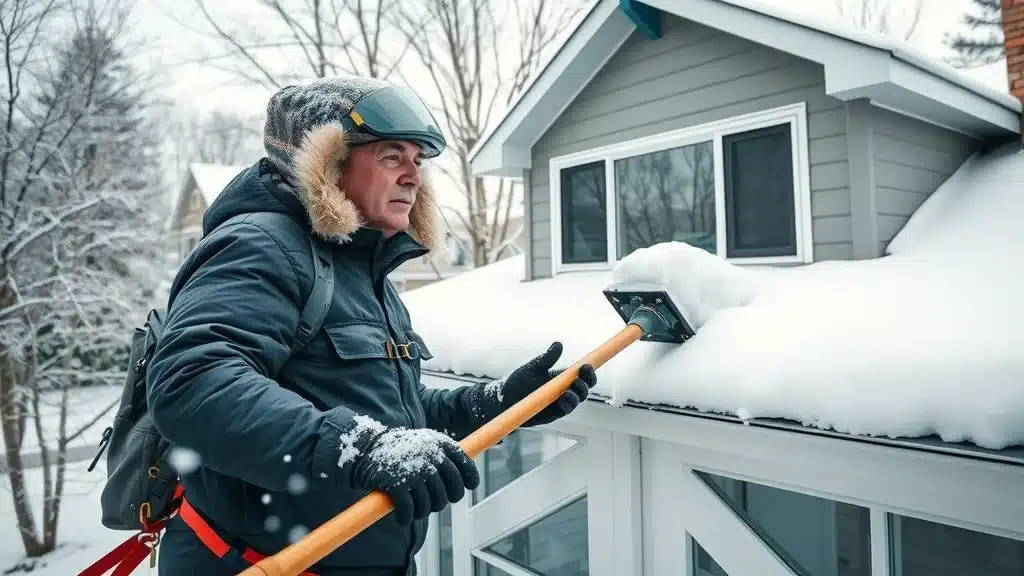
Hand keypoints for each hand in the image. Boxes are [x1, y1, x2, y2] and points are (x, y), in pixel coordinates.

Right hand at [350, 425, 479, 525]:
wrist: (367, 447)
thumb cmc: (399, 449)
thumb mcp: (424, 442)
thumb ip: (443, 456)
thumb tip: (468, 481)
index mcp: (440, 445)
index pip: (466, 468)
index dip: (469, 481)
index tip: (465, 488)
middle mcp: (432, 457)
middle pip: (453, 493)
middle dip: (442, 501)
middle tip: (430, 502)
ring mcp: (416, 471)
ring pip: (432, 506)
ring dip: (421, 511)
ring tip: (412, 507)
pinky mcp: (398, 485)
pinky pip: (410, 512)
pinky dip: (405, 518)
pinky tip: (401, 516)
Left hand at [472, 341, 597, 427]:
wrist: (504, 400)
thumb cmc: (518, 382)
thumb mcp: (533, 368)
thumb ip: (547, 358)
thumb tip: (558, 344)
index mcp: (561, 377)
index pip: (582, 375)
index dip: (588, 371)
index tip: (586, 365)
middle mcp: (564, 390)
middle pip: (584, 387)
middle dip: (587, 381)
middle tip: (581, 376)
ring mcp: (560, 402)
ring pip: (578, 399)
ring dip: (579, 393)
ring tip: (571, 388)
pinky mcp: (554, 413)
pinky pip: (566, 409)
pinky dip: (569, 404)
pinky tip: (564, 398)